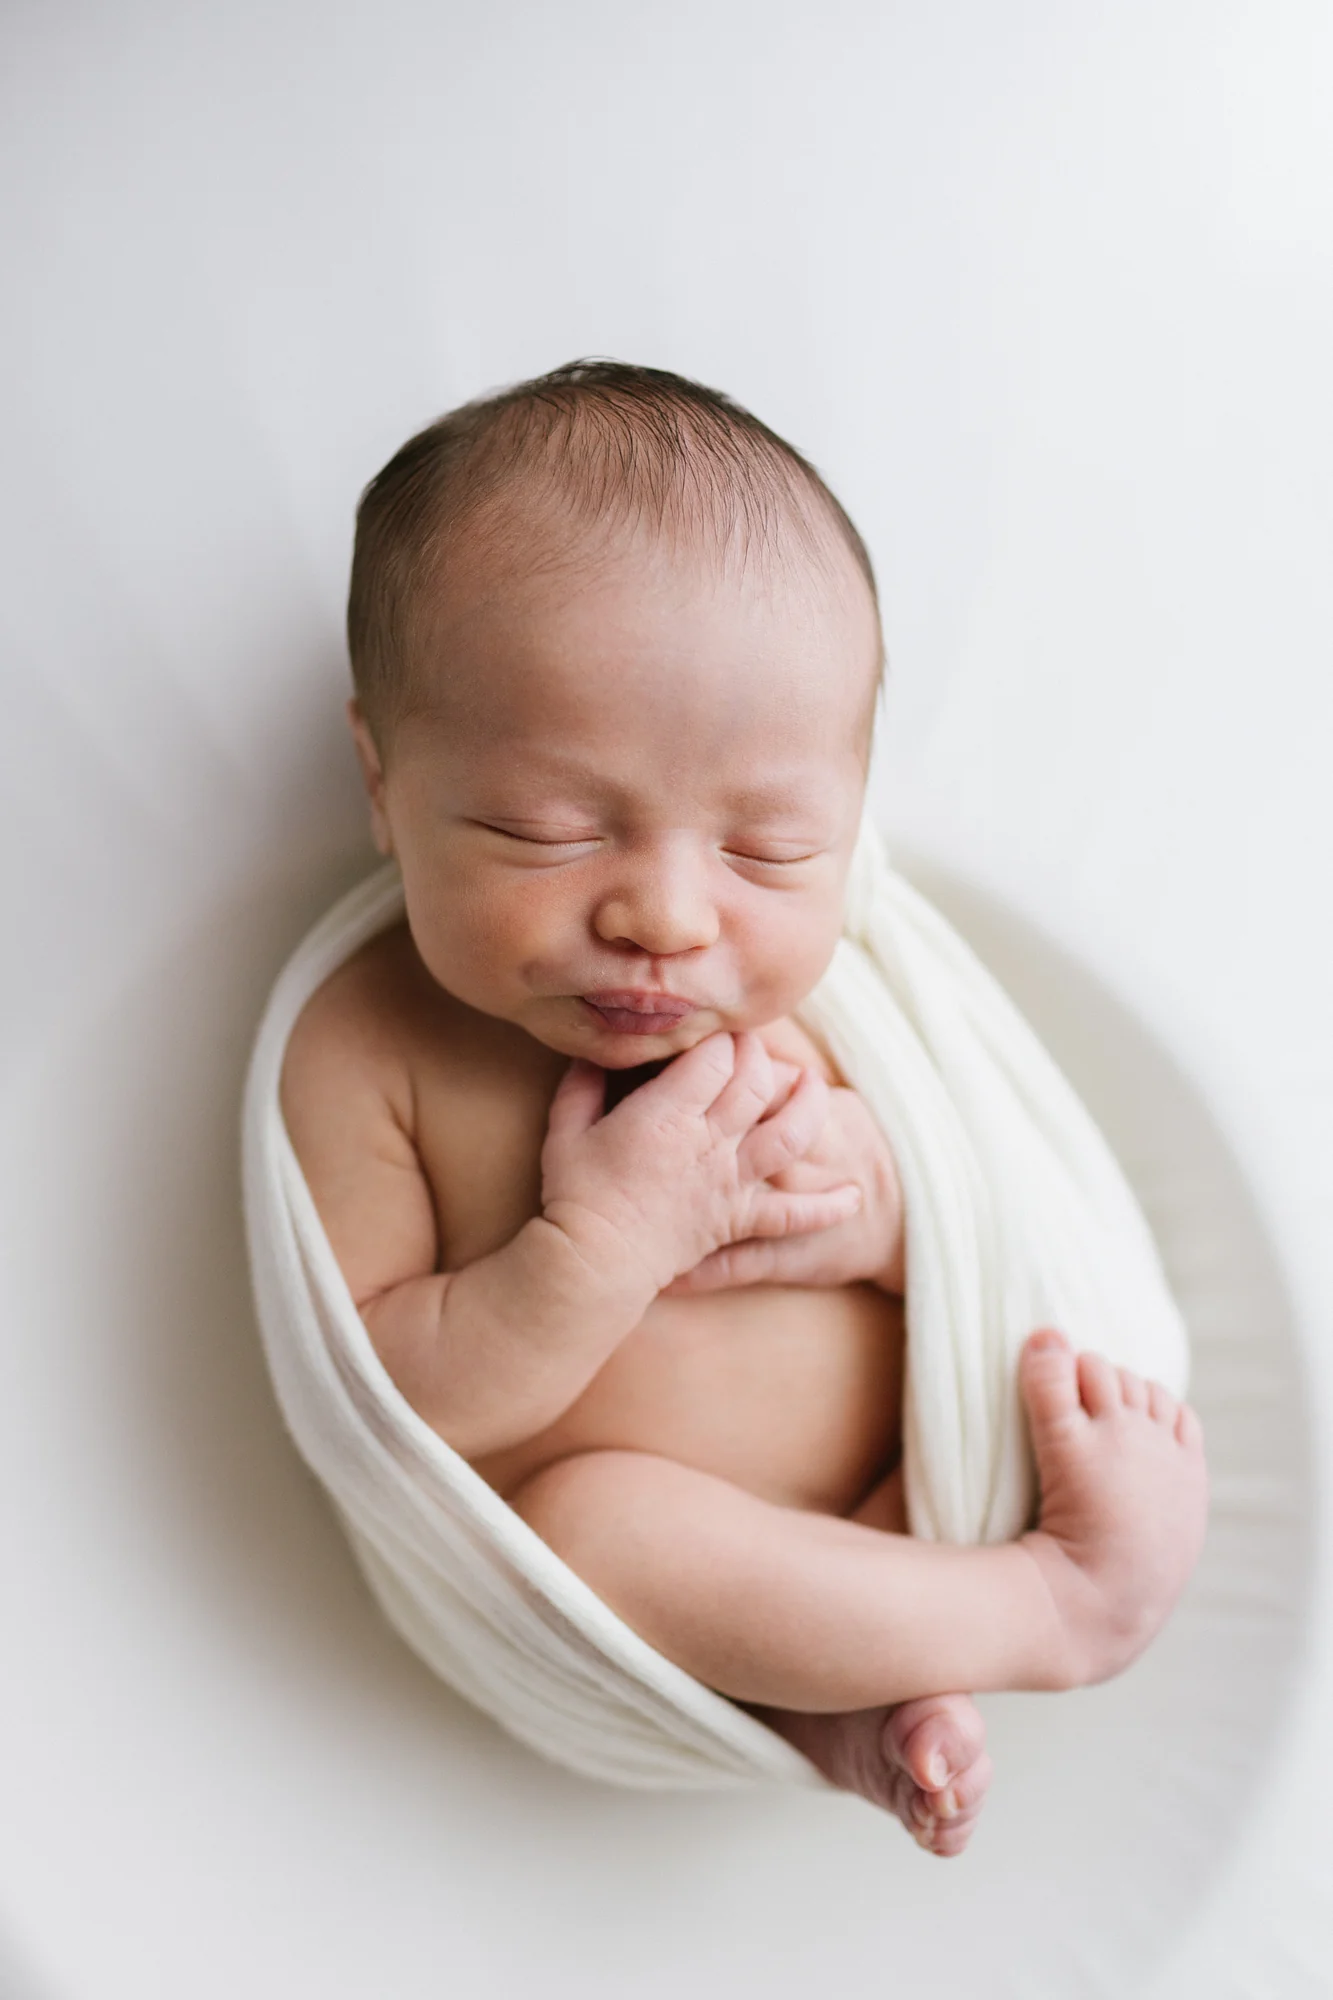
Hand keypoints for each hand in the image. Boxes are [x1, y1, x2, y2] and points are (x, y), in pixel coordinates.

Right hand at [539, 1032, 862, 1296]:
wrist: (594, 1265)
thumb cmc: (576, 1196)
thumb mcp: (567, 1127)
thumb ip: (584, 1081)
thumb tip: (594, 1049)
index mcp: (668, 1114)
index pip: (716, 1056)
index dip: (721, 1036)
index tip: (714, 1030)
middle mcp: (709, 1142)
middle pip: (756, 1082)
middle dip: (759, 1055)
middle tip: (751, 1048)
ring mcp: (730, 1182)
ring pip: (790, 1134)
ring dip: (809, 1106)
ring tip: (812, 1087)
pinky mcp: (738, 1219)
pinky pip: (793, 1214)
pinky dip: (827, 1207)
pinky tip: (854, 1196)